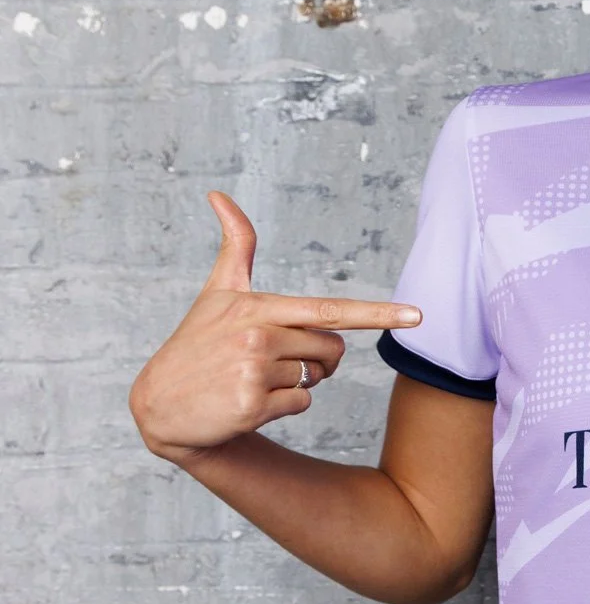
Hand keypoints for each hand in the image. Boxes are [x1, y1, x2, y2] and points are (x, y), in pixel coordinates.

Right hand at [129, 192, 421, 463]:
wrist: (158, 406)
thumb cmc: (196, 344)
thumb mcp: (217, 293)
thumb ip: (235, 246)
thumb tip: (219, 194)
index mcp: (257, 307)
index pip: (329, 310)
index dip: (378, 313)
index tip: (417, 316)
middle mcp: (258, 336)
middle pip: (331, 348)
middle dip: (318, 358)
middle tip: (275, 362)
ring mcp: (254, 373)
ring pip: (316, 379)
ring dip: (295, 383)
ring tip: (252, 380)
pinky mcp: (252, 407)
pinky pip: (302, 405)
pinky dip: (284, 408)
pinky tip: (248, 403)